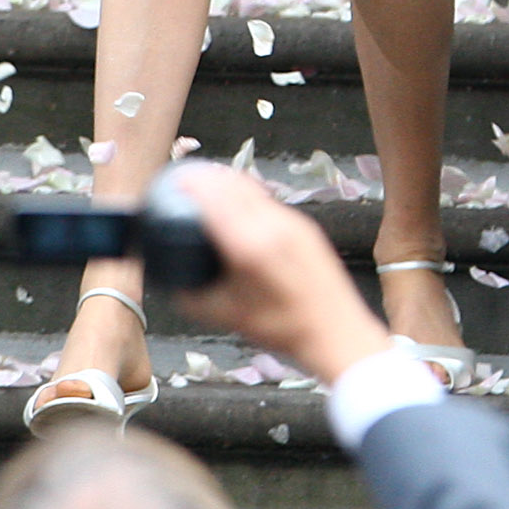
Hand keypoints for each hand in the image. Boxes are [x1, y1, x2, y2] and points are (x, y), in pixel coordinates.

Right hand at [159, 161, 394, 385]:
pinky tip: (238, 205)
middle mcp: (273, 225)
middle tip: (187, 180)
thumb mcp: (227, 316)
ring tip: (208, 187)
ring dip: (229, 183)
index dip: (194, 185)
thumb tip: (173, 282)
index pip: (216, 200)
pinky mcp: (305, 226)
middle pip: (234, 185)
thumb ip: (194, 297)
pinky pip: (268, 200)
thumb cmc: (282, 327)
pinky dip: (247, 195)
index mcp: (251, 246)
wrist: (336, 330)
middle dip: (208, 178)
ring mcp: (292, 222)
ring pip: (253, 190)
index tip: (177, 180)